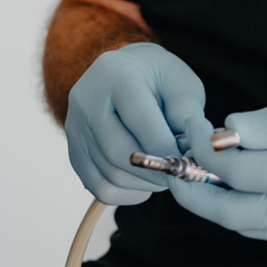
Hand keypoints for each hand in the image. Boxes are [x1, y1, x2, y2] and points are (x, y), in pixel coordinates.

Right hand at [64, 43, 206, 205]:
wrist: (122, 75)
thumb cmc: (157, 80)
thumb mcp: (180, 82)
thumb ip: (187, 111)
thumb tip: (192, 147)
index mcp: (116, 73)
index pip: (137, 117)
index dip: (164, 146)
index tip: (187, 161)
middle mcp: (87, 100)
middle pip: (118, 150)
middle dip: (155, 170)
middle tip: (177, 173)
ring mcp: (75, 128)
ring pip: (110, 173)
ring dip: (144, 183)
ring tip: (163, 172)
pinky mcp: (74, 152)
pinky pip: (100, 187)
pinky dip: (128, 193)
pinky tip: (144, 180)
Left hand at [168, 78, 266, 243]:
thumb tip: (229, 129)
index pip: (240, 172)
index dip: (205, 149)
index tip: (191, 123)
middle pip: (232, 214)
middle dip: (193, 189)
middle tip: (169, 162)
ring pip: (248, 227)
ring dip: (213, 203)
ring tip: (190, 171)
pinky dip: (240, 211)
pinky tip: (228, 185)